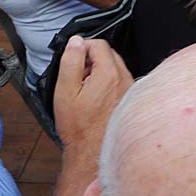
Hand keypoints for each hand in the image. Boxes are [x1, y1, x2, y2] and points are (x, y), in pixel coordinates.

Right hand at [53, 36, 132, 164]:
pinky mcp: (130, 99)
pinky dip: (107, 83)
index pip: (99, 44)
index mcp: (109, 74)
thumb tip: (75, 42)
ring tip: (84, 90)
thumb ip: (70, 62)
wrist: (92, 152)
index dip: (82, 48)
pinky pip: (119, 81)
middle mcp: (125, 79)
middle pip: (108, 54)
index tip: (73, 59)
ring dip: (99, 71)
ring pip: (114, 68)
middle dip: (91, 60)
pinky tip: (95, 99)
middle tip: (77, 76)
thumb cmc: (79, 127)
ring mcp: (130, 90)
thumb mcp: (65, 91)